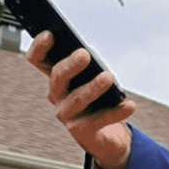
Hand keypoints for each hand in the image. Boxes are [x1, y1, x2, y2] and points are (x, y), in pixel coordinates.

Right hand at [27, 31, 136, 168]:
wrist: (107, 134)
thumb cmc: (99, 98)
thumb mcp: (93, 76)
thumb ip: (89, 64)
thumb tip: (90, 53)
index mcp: (56, 78)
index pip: (38, 60)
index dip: (39, 47)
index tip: (50, 34)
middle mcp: (56, 95)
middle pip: (57, 77)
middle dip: (70, 65)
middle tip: (84, 54)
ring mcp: (67, 114)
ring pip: (78, 99)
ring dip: (93, 87)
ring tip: (107, 77)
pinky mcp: (82, 131)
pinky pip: (99, 120)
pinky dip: (116, 112)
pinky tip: (129, 105)